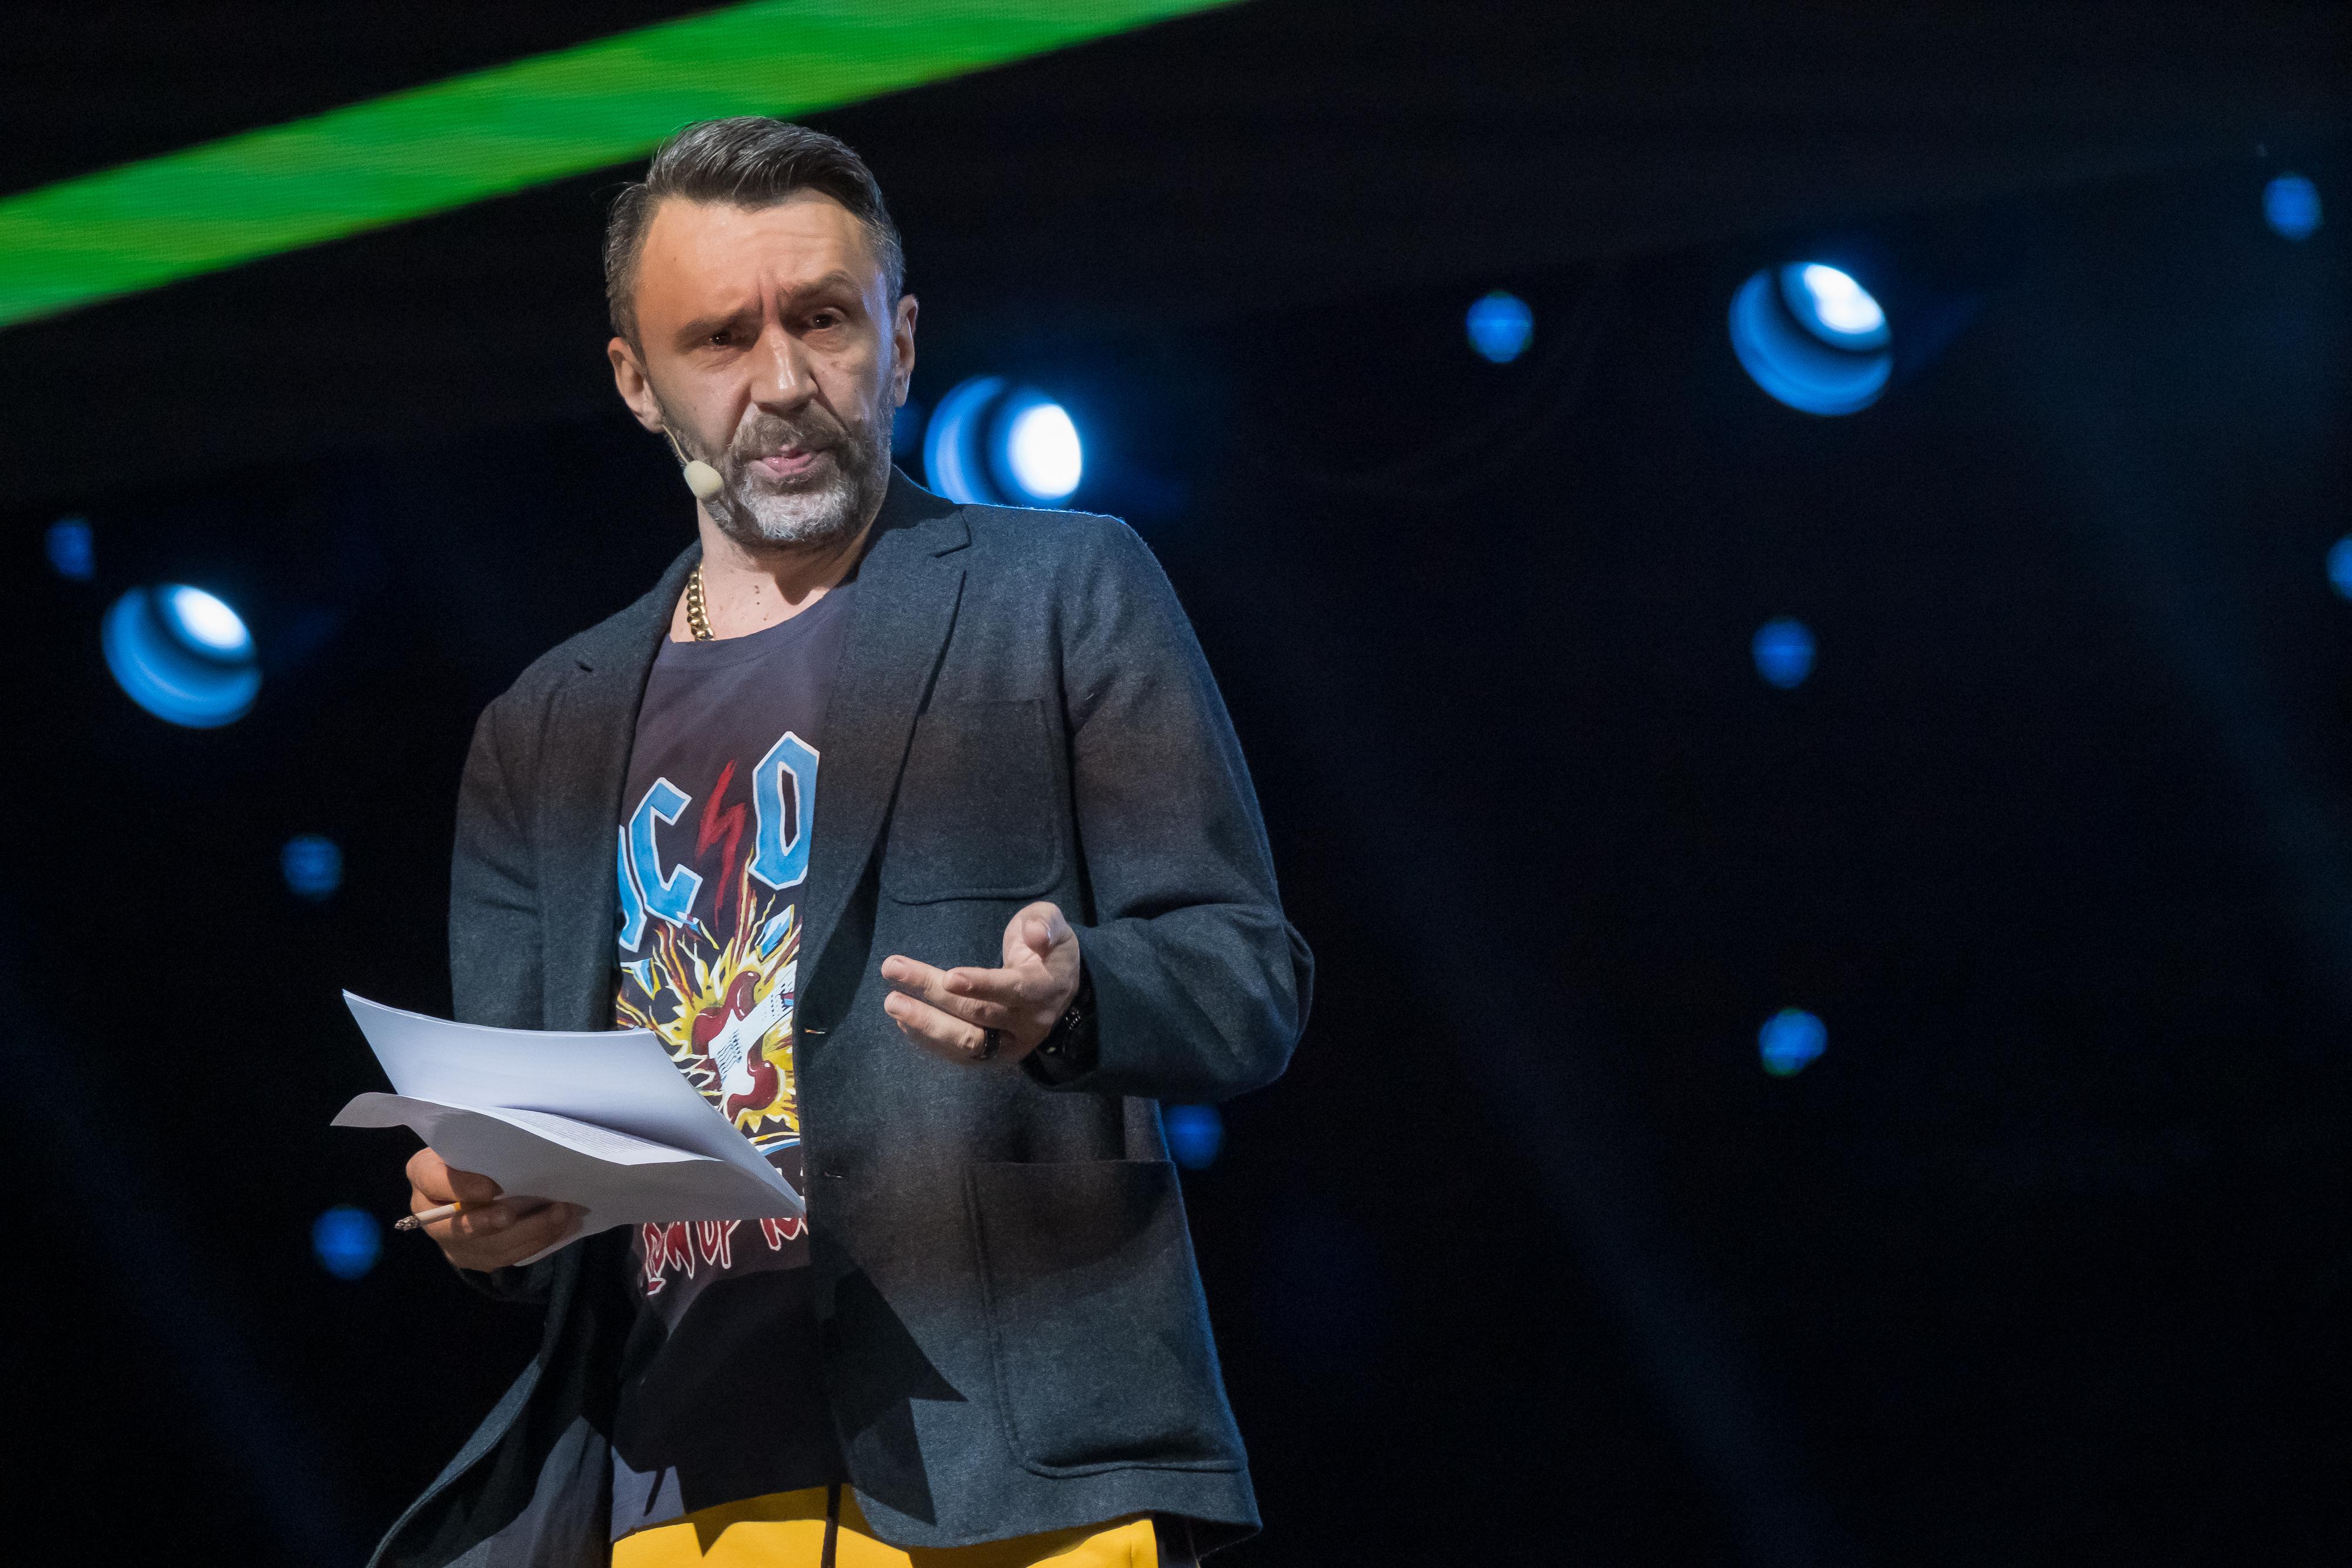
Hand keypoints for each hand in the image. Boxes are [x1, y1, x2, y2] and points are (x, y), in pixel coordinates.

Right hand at [405, 1146, 582, 1272]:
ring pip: (488, 1248)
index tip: (492, 1188)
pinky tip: (560, 1227)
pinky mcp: (472, 1257)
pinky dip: (535, 1243)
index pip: (433, 1181)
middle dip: (497, 1223)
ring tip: (562, 1214)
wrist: (473, 1176)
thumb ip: (485, 1148)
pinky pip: (504, 1258)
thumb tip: (522, 1152)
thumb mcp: (474, 1140)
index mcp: (423, 1174)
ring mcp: (450, 1242)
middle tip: (534, 1210)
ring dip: (530, 1233)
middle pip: (458, 1228)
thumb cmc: (476, 1152)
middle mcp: (428, 1214)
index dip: (462, 1187)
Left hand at [880, 901, 1080, 1065]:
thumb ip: (1046, 924)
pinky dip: (928, 1038)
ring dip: (925, 1024)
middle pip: (978, 1014)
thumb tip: (1037, 934)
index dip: (981, 985)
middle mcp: (1028, 1025)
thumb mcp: (1056, 926)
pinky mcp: (991, 1057)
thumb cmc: (1047, 951)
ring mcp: (1009, 1046)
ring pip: (966, 1042)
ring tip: (892, 1002)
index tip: (948, 977)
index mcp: (1045, 990)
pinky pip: (957, 1053)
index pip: (1013, 990)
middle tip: (895, 970)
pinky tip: (902, 1019)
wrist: (1058, 991)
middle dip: (935, 993)